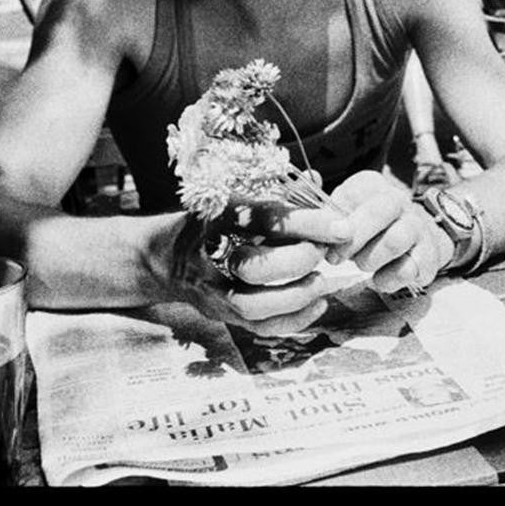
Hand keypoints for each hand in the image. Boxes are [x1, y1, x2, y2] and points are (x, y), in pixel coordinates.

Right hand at [167, 200, 353, 337]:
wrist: (162, 256)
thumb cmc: (209, 220)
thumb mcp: (236, 197)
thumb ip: (276, 192)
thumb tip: (315, 179)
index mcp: (218, 215)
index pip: (266, 219)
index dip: (307, 222)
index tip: (341, 226)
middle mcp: (210, 253)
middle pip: (257, 265)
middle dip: (299, 261)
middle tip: (326, 252)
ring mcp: (211, 288)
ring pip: (253, 304)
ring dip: (295, 296)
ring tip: (322, 282)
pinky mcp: (219, 313)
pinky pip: (257, 326)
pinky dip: (292, 319)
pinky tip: (318, 304)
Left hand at [322, 170, 452, 294]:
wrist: (415, 236)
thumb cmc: (365, 225)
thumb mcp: (342, 209)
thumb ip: (321, 203)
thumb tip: (309, 178)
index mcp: (372, 187)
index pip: (355, 194)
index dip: (338, 221)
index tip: (325, 241)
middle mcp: (400, 201)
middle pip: (381, 211)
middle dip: (354, 239)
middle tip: (335, 258)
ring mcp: (418, 228)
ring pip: (395, 240)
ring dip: (371, 259)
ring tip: (362, 264)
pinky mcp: (428, 256)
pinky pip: (409, 269)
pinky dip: (389, 279)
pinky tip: (379, 278)